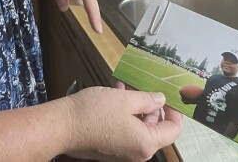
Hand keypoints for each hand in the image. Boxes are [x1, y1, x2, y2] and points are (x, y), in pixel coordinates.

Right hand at [62, 86, 182, 161]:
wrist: (63, 126)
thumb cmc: (93, 113)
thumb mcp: (125, 99)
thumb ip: (148, 99)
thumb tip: (161, 100)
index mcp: (145, 143)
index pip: (174, 130)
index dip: (175, 111)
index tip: (169, 96)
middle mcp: (137, 152)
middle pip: (156, 128)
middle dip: (151, 105)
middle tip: (143, 86)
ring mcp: (122, 152)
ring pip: (139, 127)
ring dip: (135, 106)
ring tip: (125, 87)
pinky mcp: (110, 148)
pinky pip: (125, 130)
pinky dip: (124, 114)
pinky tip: (114, 96)